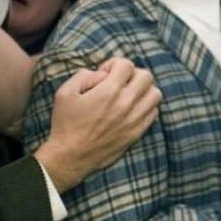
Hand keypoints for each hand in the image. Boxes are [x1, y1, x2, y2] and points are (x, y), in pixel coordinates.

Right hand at [34, 58, 161, 191]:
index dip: (114, 64)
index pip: (127, 65)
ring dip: (143, 90)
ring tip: (128, 94)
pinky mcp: (137, 132)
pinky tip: (132, 109)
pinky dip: (146, 106)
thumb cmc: (65, 124)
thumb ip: (84, 75)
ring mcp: (135, 119)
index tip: (105, 74)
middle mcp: (126, 104)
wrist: (70, 156)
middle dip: (131, 74)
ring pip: (155, 94)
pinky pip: (154, 112)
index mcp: (108, 92)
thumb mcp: (65, 93)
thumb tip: (103, 74)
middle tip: (119, 82)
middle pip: (146, 76)